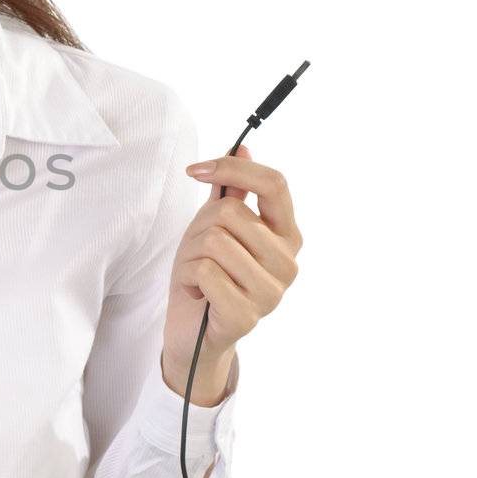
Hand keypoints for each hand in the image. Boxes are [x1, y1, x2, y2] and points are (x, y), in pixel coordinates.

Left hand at [163, 144, 302, 388]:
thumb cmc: (206, 274)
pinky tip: (198, 294)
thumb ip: (232, 191)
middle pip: (231, 213)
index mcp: (287, 234)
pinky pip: (205, 271)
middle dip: (199, 229)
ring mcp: (272, 292)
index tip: (196, 171)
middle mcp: (288, 262)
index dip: (232, 169)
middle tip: (199, 254)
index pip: (273, 184)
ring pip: (215, 241)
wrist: (192, 330)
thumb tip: (243, 147)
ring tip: (200, 275)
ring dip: (192, 256)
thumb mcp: (214, 226)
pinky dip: (188, 279)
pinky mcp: (247, 315)